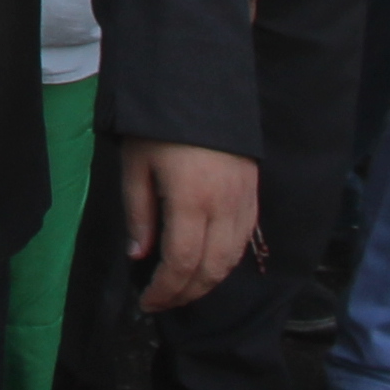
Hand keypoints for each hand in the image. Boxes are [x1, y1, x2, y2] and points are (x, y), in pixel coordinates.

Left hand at [116, 139, 260, 311]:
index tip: (146, 303)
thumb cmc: (158, 125)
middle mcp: (224, 208)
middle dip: (185, 294)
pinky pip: (244, 241)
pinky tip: (206, 265)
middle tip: (161, 303)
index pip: (181, 263)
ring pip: (232, 260)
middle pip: (210, 269)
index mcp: (191, 201)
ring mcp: (244, 202)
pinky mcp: (254, 195)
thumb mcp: (135, 165)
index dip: (165, 290)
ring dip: (207, 283)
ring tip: (181, 290)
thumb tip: (139, 256)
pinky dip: (225, 262)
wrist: (201, 86)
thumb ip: (138, 213)